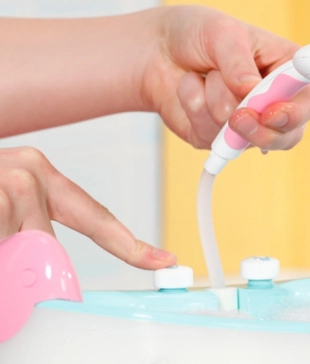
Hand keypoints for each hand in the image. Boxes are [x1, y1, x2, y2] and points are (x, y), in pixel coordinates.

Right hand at [0, 147, 175, 269]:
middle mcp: (26, 169)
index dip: (131, 245)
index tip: (165, 261)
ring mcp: (2, 175)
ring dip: (0, 248)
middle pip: (43, 237)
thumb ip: (31, 232)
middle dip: (24, 257)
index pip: (96, 217)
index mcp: (41, 175)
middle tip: (10, 259)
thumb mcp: (6, 206)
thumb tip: (50, 267)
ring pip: (15, 238)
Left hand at [142, 5, 309, 150]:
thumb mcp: (221, 32)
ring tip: (205, 74)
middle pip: (286, 136)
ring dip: (214, 101)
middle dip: (258, 128)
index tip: (272, 113)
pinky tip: (191, 88)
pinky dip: (195, 109)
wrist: (155, 49)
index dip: (295, 113)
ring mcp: (248, 124)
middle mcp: (273, 102)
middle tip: (237, 116)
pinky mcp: (219, 139)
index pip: (306, 101)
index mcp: (286, 71)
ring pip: (242, 135)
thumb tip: (250, 90)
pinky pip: (212, 138)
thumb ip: (238, 61)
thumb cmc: (197, 33)